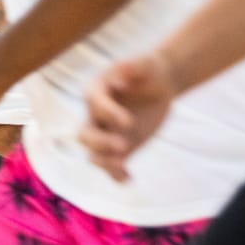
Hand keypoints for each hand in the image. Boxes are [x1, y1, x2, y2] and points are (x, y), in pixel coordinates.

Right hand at [80, 54, 176, 181]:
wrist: (159, 86)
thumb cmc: (149, 71)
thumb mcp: (146, 64)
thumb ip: (133, 66)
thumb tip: (120, 77)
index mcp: (97, 91)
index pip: (93, 103)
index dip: (108, 114)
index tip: (128, 121)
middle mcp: (96, 115)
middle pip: (85, 134)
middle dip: (100, 143)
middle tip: (124, 146)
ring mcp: (106, 134)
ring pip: (94, 154)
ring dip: (105, 163)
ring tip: (123, 165)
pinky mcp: (119, 148)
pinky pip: (111, 166)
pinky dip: (116, 175)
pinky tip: (128, 179)